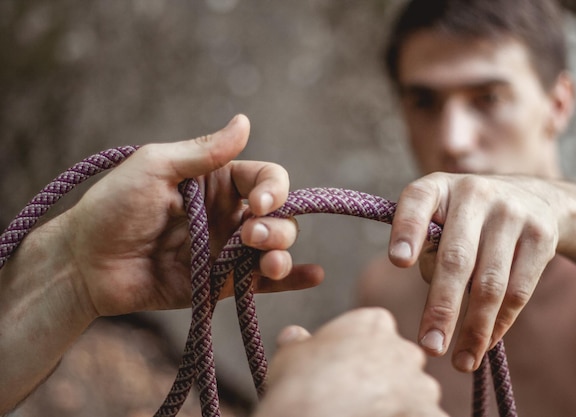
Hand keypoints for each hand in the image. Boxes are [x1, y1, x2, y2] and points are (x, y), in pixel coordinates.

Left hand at [60, 114, 323, 318]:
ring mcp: (225, 250)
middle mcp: (228, 214)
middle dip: (276, 226)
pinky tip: (314, 276)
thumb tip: (245, 121)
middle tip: (249, 235)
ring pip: (274, 248)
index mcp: (216, 182)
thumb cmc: (113, 207)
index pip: (265, 179)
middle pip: (278, 216)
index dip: (273, 189)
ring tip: (267, 261)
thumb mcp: (155, 167)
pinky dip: (291, 280)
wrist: (85, 264)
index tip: (260, 202)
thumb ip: (204, 152)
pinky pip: (262, 282)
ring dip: (282, 252)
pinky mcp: (220, 284)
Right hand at [255, 308, 447, 416]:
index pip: (376, 330)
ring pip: (415, 394)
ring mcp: (421, 386)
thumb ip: (299, 340)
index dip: (359, 351)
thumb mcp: (290, 354)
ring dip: (400, 405)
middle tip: (357, 398)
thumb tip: (294, 335)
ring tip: (370, 415)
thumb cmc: (299, 384)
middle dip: (385, 378)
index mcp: (374, 323)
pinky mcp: (430, 416)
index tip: (343, 369)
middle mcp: (404, 348)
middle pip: (399, 361)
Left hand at [388, 173, 560, 371]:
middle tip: (429, 347)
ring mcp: (511, 213)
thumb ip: (427, 248)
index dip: (407, 231)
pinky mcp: (541, 236)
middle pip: (456, 259)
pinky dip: (499, 322)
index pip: (416, 202)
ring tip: (460, 361)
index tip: (398, 261)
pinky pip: (518, 291)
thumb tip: (436, 308)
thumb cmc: (465, 219)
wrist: (532, 197)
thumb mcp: (440, 217)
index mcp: (437, 187)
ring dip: (474, 328)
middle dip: (442, 308)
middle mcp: (474, 193)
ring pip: (490, 283)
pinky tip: (484, 343)